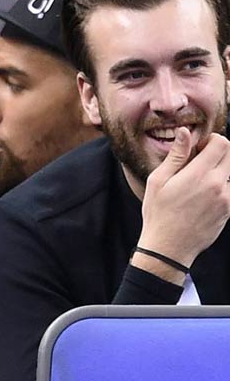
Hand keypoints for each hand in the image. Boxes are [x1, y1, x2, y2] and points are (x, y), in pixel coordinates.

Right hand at [136, 130, 229, 267]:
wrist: (169, 248)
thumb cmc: (158, 214)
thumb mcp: (158, 182)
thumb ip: (176, 156)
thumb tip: (185, 132)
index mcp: (198, 174)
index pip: (222, 143)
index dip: (212, 141)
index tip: (199, 149)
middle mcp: (217, 184)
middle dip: (219, 153)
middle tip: (201, 164)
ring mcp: (227, 198)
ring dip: (221, 171)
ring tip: (202, 183)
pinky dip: (223, 187)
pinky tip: (205, 198)